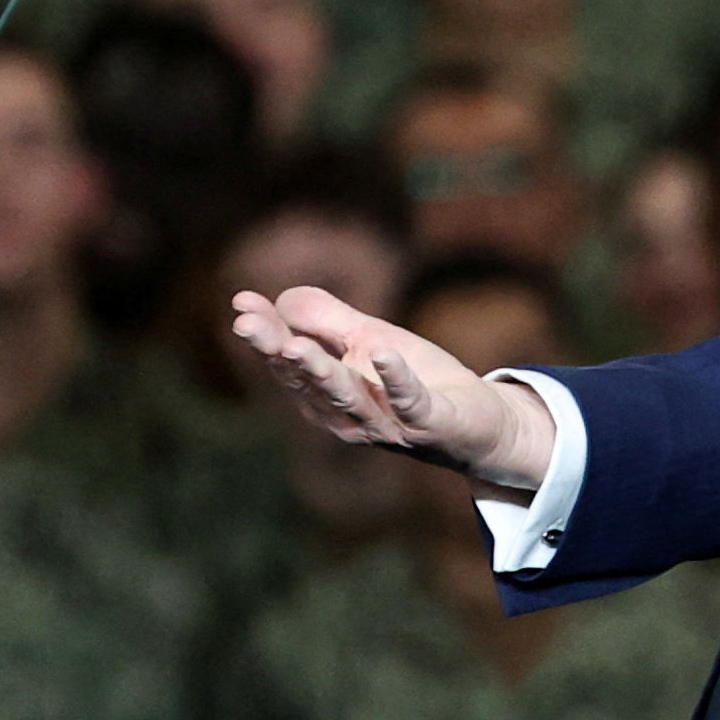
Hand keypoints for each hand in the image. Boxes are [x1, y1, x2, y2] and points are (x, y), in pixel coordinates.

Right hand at [229, 286, 556, 493]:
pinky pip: (409, 400)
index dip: (265, 334)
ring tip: (294, 345)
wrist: (480, 423)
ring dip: (319, 370)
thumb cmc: (418, 382)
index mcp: (327, 394)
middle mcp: (346, 415)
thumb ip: (329, 321)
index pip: (289, 361)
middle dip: (276, 351)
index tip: (240, 302)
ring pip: (346, 395)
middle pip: (306, 380)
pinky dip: (394, 378)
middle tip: (244, 324)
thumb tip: (282, 296)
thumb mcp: (371, 341)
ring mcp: (386, 422)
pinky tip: (383, 352)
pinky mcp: (427, 423)